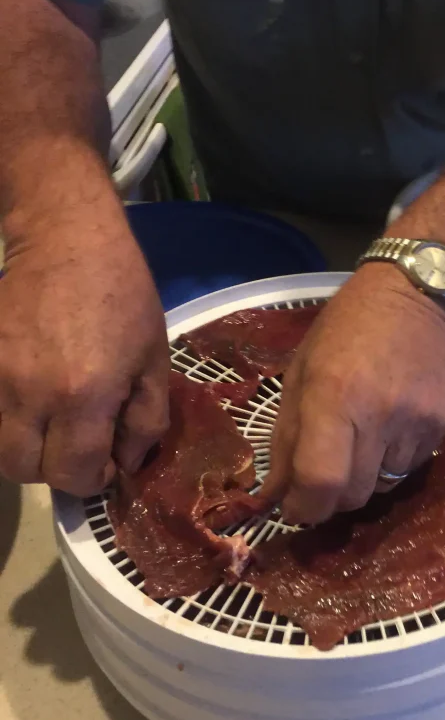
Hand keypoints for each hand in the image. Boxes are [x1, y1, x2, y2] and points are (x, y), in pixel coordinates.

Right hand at [0, 202, 169, 494]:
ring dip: (26, 450)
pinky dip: (6, 420)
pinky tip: (29, 400)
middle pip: (25, 471)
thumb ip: (146, 420)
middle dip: (55, 470)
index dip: (93, 479)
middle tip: (76, 446)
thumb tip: (126, 464)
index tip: (105, 461)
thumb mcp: (154, 359)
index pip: (73, 473)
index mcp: (83, 395)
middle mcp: (29, 393)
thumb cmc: (124, 297)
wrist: (68, 240)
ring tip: (52, 425)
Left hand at [261, 264, 444, 524]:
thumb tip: (272, 496)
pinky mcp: (442, 425)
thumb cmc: (343, 331)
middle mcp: (379, 415)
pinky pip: (410, 468)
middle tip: (322, 476)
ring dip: (364, 478)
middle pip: (354, 495)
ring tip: (360, 442)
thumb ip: (284, 439)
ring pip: (384, 487)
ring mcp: (416, 422)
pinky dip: (391, 462)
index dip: (305, 509)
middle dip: (331, 498)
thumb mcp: (299, 373)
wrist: (413, 298)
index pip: (321, 481)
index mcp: (333, 397)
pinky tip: (388, 428)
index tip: (295, 508)